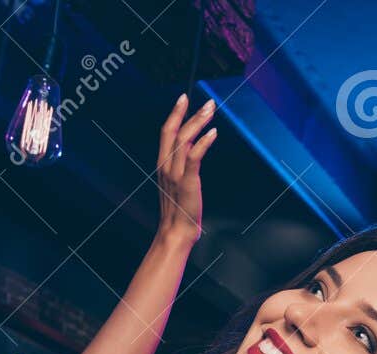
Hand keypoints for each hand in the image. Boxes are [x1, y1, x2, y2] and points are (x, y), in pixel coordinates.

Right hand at [156, 94, 216, 245]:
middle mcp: (166, 166)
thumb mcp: (176, 185)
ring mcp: (175, 174)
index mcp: (162, 164)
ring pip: (184, 140)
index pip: (166, 132)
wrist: (176, 232)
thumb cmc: (179, 211)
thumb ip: (180, 169)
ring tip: (211, 110)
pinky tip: (213, 132)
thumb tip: (191, 156)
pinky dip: (203, 142)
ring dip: (198, 122)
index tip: (183, 98)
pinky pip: (194, 157)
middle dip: (188, 112)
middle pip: (174, 131)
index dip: (174, 114)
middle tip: (205, 101)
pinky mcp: (187, 182)